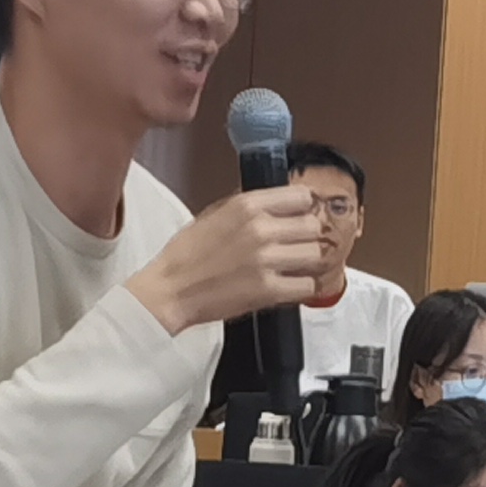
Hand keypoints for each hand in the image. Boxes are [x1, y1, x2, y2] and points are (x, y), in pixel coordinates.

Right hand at [124, 186, 327, 335]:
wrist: (170, 290)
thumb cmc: (187, 255)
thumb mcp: (214, 214)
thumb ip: (248, 207)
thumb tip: (277, 201)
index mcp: (246, 205)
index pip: (300, 195)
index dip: (304, 208)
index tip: (301, 216)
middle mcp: (260, 229)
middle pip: (313, 225)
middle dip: (307, 236)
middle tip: (297, 245)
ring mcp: (266, 260)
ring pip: (315, 254)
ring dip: (307, 262)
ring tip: (294, 267)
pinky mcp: (268, 291)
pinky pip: (308, 285)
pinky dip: (302, 287)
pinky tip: (289, 286)